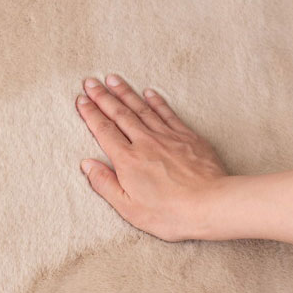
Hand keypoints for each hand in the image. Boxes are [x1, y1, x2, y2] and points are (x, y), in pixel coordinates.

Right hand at [76, 74, 226, 241]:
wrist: (211, 204)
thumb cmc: (170, 213)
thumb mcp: (128, 208)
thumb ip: (105, 184)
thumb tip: (87, 164)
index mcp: (127, 160)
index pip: (104, 131)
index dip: (91, 114)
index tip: (81, 100)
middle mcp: (145, 142)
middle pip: (120, 114)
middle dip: (103, 97)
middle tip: (90, 82)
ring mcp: (168, 137)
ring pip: (142, 109)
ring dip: (126, 92)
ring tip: (113, 79)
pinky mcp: (188, 137)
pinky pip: (168, 114)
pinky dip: (156, 101)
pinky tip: (149, 92)